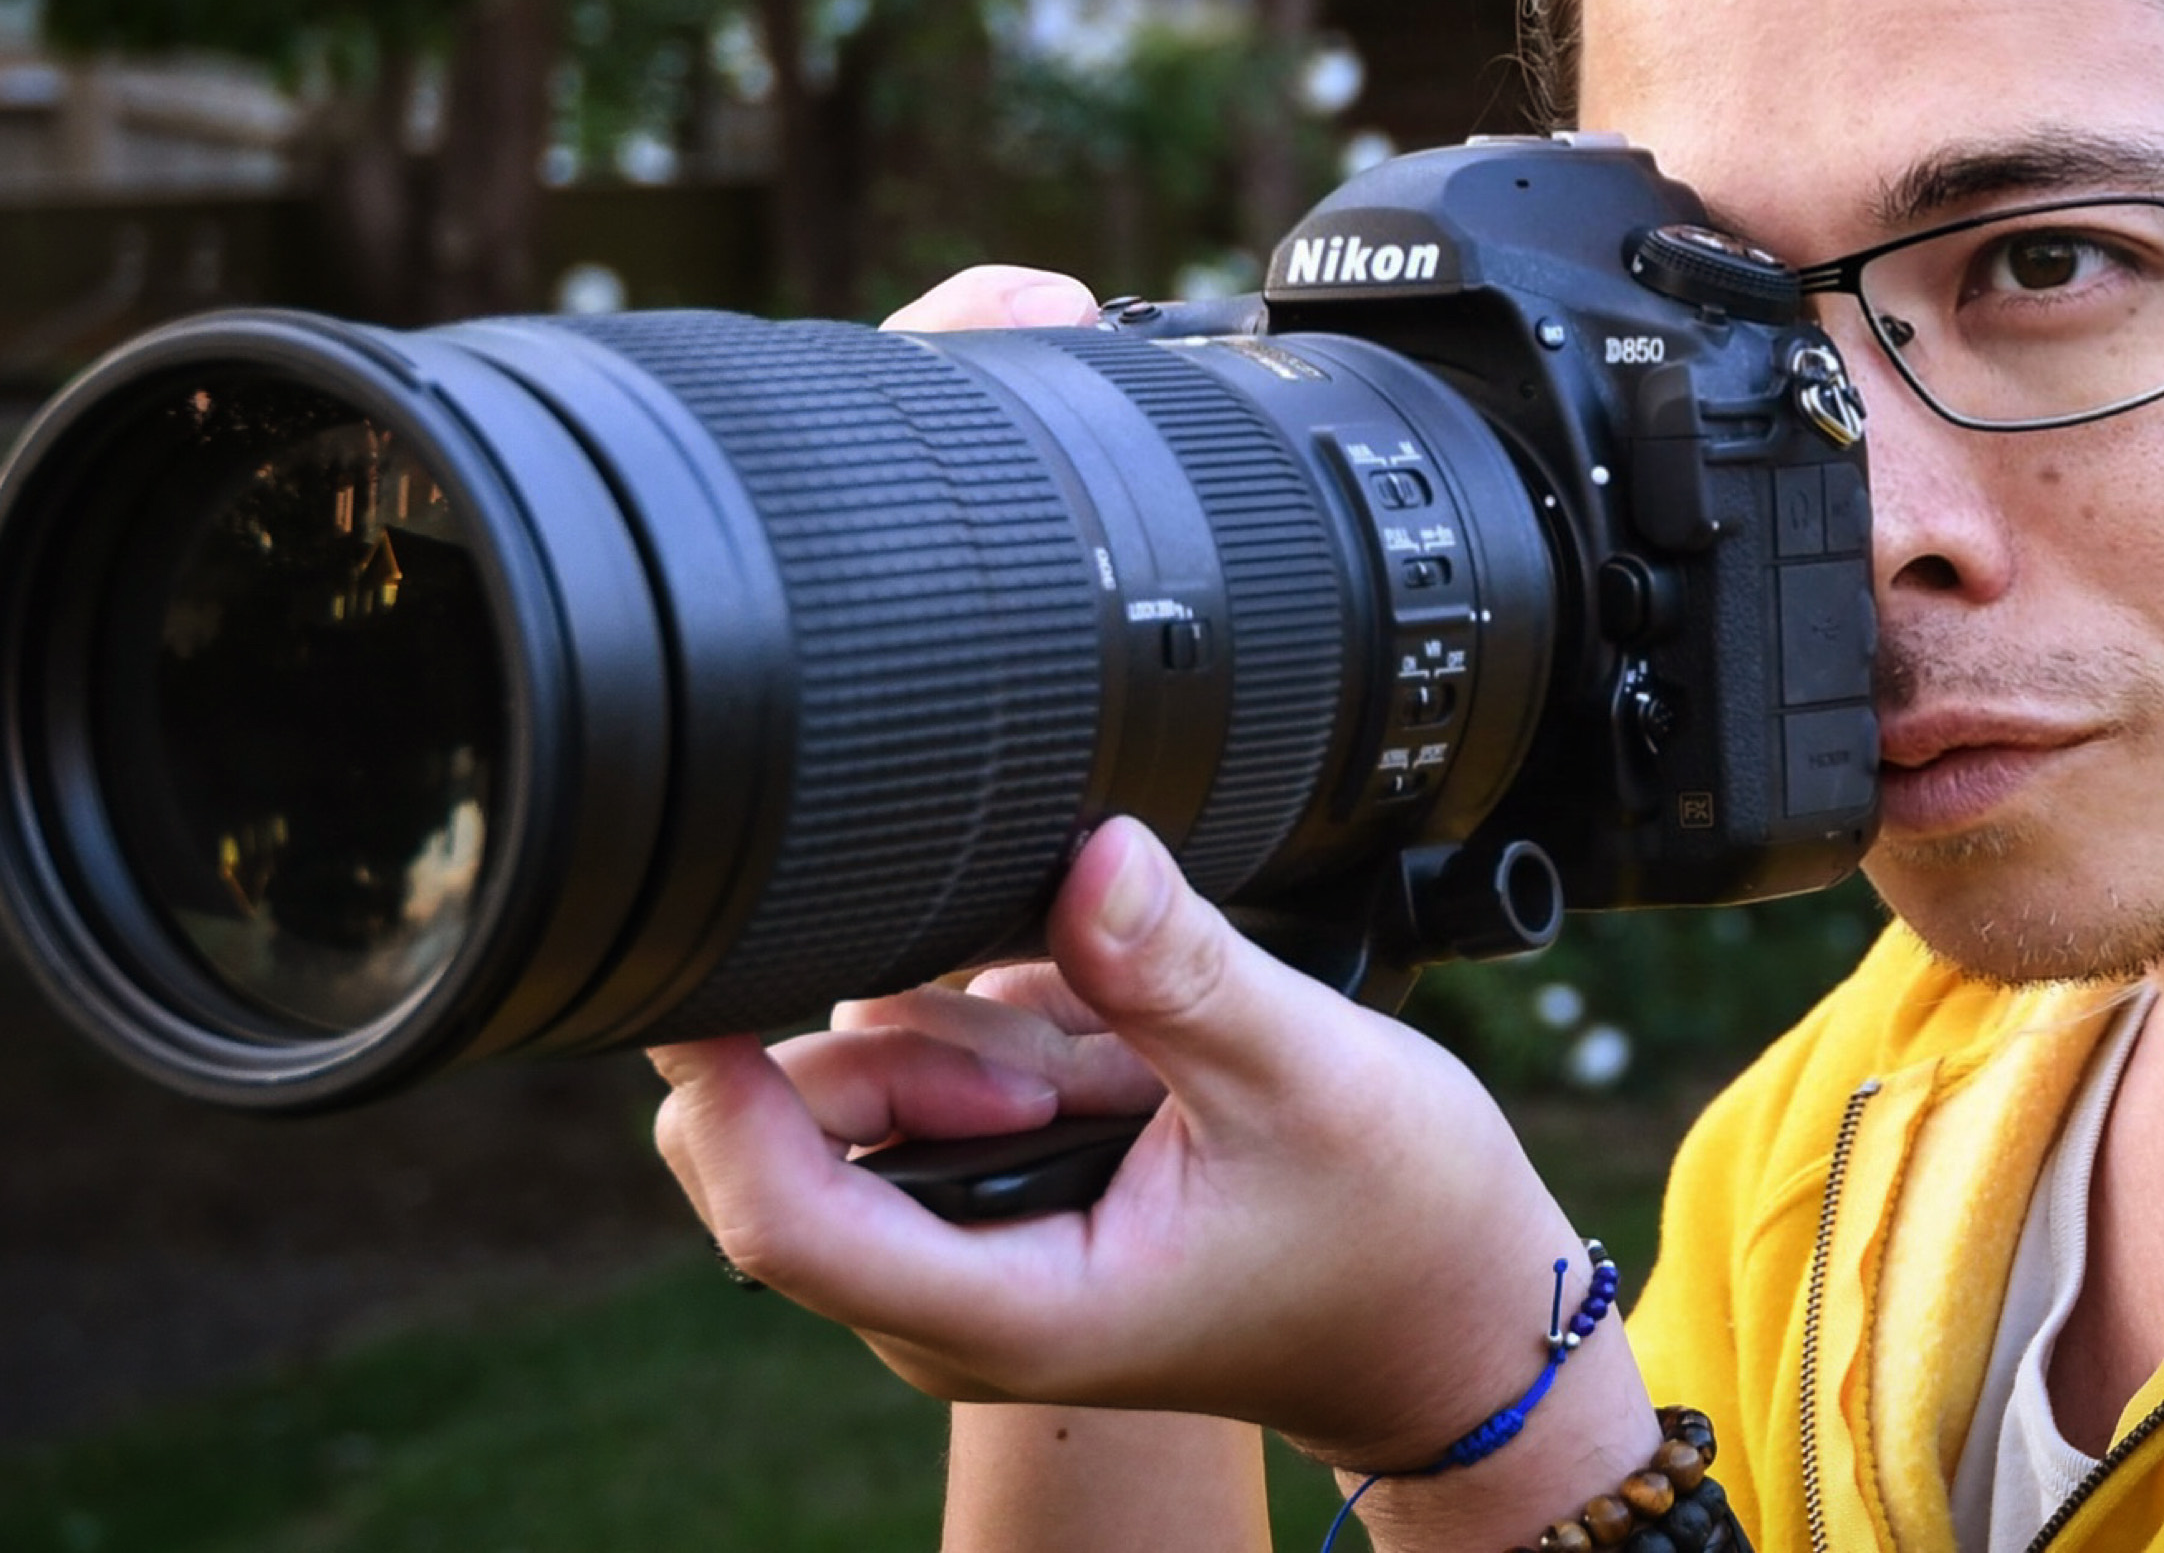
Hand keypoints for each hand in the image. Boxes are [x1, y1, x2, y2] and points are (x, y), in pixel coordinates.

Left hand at [649, 264, 1664, 1537]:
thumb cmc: (1391, 1229)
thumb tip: (1091, 850)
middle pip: (792, 1138)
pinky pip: (925, 1084)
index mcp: (1006, 1310)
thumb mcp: (1305, 1077)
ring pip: (859, 1095)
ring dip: (968, 1038)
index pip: (779, 1216)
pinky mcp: (989, 1206)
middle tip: (1072, 1043)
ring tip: (1120, 1067)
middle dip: (906, 1041)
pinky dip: (1000, 1042)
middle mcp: (952, 1300)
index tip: (712, 971)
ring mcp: (963, 1256)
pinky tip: (1111, 1063)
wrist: (1450, 1314)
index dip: (724, 1088)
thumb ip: (1179, 969)